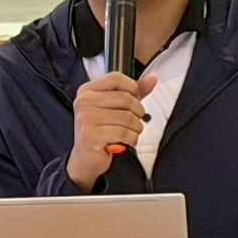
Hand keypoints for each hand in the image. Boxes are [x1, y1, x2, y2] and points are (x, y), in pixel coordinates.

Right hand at [66, 71, 162, 188]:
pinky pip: (124, 133)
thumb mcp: (115, 108)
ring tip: (129, 132)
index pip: (115, 78)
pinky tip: (125, 141)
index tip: (136, 97)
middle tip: (134, 121)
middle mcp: (84, 101)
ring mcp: (86, 118)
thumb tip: (152, 79)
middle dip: (138, 112)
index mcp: (87, 90)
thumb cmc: (100, 131)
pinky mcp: (91, 135)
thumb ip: (134, 92)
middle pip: (125, 98)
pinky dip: (131, 139)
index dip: (132, 87)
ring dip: (136, 128)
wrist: (85, 159)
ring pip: (128, 117)